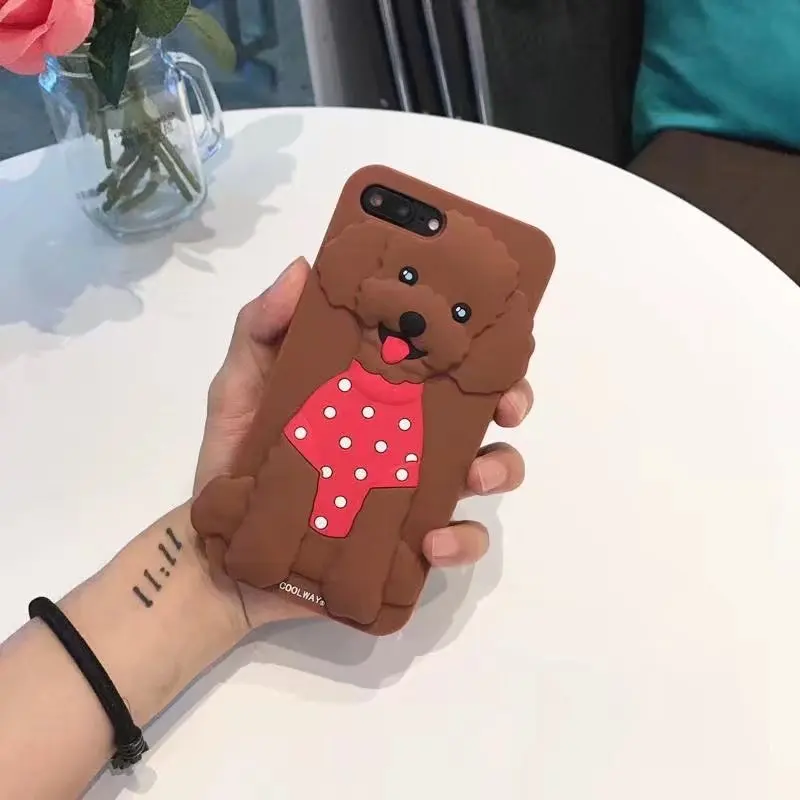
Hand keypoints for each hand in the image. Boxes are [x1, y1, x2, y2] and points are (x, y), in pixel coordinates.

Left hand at [195, 258, 532, 628]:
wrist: (227, 552)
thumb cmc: (237, 462)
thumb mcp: (240, 388)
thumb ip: (260, 331)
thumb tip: (302, 267)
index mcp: (377, 396)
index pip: (439, 361)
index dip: (475, 343)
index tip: (491, 332)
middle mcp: (407, 440)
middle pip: (482, 414)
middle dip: (511, 401)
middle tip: (506, 405)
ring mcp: (414, 494)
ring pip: (486, 474)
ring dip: (499, 468)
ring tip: (476, 475)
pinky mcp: (409, 547)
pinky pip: (457, 543)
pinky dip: (461, 541)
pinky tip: (433, 541)